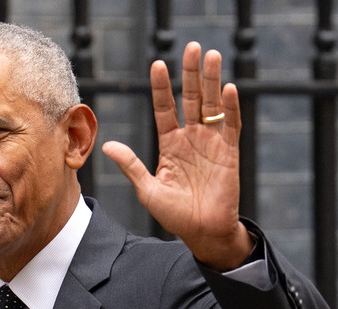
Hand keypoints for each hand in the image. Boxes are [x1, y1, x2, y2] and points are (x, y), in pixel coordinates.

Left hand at [102, 41, 253, 270]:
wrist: (202, 232)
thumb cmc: (175, 215)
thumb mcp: (147, 189)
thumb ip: (131, 165)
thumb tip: (107, 145)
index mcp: (170, 144)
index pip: (165, 108)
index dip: (162, 87)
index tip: (158, 64)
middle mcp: (191, 138)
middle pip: (191, 98)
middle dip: (191, 73)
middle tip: (192, 46)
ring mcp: (211, 143)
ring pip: (211, 105)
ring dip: (211, 81)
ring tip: (211, 56)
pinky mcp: (229, 153)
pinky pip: (230, 126)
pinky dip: (229, 107)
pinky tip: (227, 89)